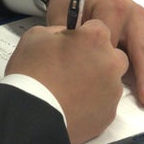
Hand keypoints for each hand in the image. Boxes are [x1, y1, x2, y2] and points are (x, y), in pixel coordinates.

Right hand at [5, 20, 127, 143]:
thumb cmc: (31, 75)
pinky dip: (94, 102)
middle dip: (97, 58)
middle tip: (74, 66)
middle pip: (112, 54)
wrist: (31, 116)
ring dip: (96, 81)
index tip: (73, 44)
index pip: (99, 28)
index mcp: (95, 39)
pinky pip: (105, 103)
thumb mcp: (36, 36)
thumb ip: (58, 30)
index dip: (84, 35)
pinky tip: (73, 104)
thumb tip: (65, 36)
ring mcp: (112, 90)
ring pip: (111, 80)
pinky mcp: (109, 113)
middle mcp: (110, 63)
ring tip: (71, 89)